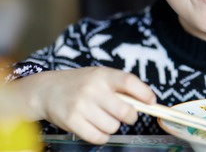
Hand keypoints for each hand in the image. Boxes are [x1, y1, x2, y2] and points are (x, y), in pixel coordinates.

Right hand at [11, 67, 155, 143]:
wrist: (47, 90)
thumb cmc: (81, 83)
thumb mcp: (100, 76)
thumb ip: (121, 86)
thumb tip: (148, 101)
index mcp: (103, 75)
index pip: (129, 82)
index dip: (144, 93)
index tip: (151, 102)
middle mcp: (93, 89)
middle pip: (125, 111)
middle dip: (131, 116)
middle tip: (126, 115)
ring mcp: (82, 106)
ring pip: (113, 126)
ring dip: (112, 125)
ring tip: (103, 117)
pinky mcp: (72, 122)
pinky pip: (98, 137)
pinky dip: (102, 136)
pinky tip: (96, 127)